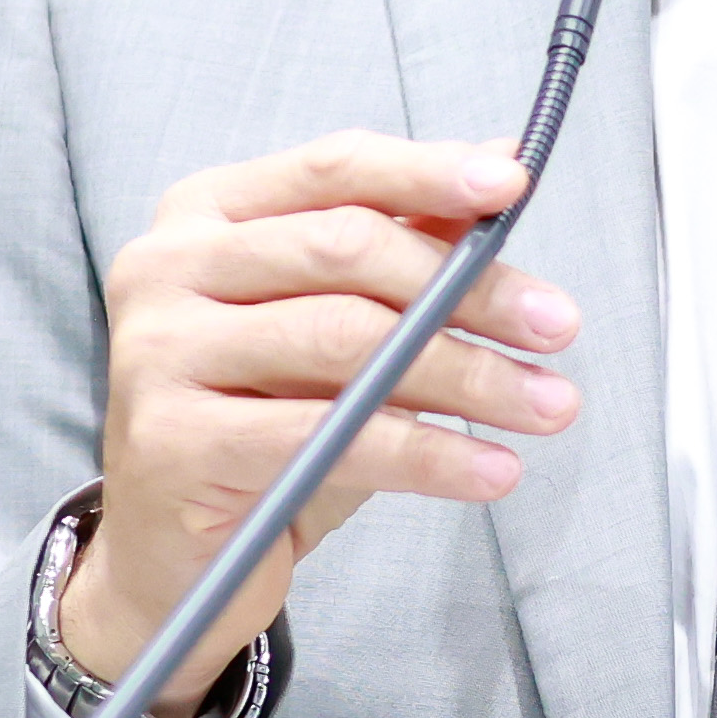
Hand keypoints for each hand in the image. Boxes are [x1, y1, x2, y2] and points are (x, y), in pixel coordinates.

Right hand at [54, 134, 576, 715]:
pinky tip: (489, 469)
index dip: (429, 172)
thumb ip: (404, 242)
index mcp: (207, 213)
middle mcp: (167, 265)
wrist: (177, 554)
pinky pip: (329, 435)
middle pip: (347, 250)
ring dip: (467, 375)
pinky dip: (427, 453)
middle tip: (557, 326)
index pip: (333, 168)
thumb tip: (497, 163)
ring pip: (346, 340)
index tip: (514, 188)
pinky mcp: (174, 438)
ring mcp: (159, 350)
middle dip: (469, 287)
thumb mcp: (337, 322)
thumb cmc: (263, 423)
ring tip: (547, 407)